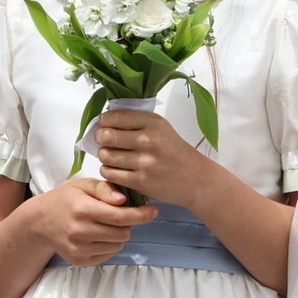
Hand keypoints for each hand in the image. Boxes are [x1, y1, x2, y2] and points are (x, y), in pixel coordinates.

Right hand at [27, 176, 158, 265]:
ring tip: (103, 225)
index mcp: (82, 209)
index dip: (141, 214)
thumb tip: (124, 200)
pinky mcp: (80, 260)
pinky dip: (108, 245)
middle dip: (126, 224)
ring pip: (118, 245)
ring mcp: (79, 248)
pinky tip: (96, 235)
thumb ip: (104, 188)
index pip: (121, 216)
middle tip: (117, 216)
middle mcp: (80, 231)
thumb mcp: (82, 185)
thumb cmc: (64, 199)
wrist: (39, 222)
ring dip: (117, 235)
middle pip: (123, 233)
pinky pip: (108, 254)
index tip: (154, 211)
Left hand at [93, 107, 207, 206]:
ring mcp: (145, 162)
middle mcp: (148, 140)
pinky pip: (110, 173)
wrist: (197, 180)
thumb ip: (135, 122)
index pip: (113, 116)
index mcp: (152, 122)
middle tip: (106, 142)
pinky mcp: (141, 181)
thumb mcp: (160, 128)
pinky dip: (108, 171)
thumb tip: (103, 121)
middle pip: (106, 136)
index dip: (104, 122)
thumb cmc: (174, 152)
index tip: (106, 126)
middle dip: (100, 139)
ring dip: (104, 156)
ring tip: (113, 157)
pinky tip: (117, 169)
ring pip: (105, 155)